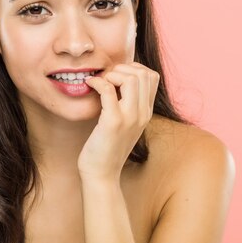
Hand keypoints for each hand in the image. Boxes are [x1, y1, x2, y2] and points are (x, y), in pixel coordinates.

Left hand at [78, 62, 159, 182]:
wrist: (102, 174)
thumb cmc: (107, 147)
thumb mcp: (125, 124)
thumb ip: (128, 104)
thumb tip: (117, 79)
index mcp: (146, 112)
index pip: (152, 76)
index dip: (133, 68)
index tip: (116, 76)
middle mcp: (142, 114)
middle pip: (143, 74)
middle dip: (122, 68)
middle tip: (107, 78)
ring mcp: (129, 118)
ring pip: (131, 78)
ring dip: (112, 74)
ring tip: (100, 82)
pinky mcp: (112, 122)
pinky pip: (108, 90)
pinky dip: (96, 81)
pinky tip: (88, 84)